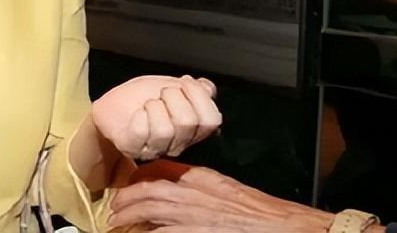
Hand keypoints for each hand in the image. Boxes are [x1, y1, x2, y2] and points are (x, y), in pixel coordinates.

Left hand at [92, 75, 220, 160]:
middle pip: (188, 122)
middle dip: (173, 97)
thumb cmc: (142, 97)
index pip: (212, 120)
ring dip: (153, 106)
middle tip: (161, 94)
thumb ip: (195, 88)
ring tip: (147, 105)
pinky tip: (137, 114)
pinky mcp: (132, 148)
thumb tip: (206, 88)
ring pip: (165, 130)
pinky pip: (141, 132)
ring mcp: (155, 149)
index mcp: (193, 130)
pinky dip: (138, 116)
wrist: (112, 106)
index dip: (199, 96)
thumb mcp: (172, 84)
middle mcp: (178, 144)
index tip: (184, 84)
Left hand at [109, 161, 336, 231]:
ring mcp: (190, 216)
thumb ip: (202, 185)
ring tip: (116, 223)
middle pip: (147, 191)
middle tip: (114, 209)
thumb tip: (180, 189)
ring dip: (129, 217)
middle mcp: (191, 193)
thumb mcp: (226, 188)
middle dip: (126, 199)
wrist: (281, 225)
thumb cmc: (259, 211)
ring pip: (149, 212)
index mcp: (200, 177)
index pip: (159, 170)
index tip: (130, 184)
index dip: (139, 178)